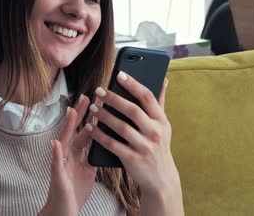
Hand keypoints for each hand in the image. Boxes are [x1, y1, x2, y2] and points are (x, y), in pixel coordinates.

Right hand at [39, 95, 96, 215]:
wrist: (64, 212)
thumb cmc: (74, 193)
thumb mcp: (87, 172)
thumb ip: (91, 157)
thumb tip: (103, 143)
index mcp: (75, 155)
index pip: (83, 132)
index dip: (88, 117)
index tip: (96, 102)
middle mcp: (66, 156)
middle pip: (73, 131)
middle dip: (79, 115)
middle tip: (85, 97)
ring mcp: (60, 165)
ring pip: (63, 142)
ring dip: (67, 127)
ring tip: (71, 112)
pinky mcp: (57, 177)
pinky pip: (56, 164)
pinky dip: (55, 153)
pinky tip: (56, 143)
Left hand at [90, 73, 183, 214]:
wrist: (161, 179)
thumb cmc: (159, 146)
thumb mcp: (164, 126)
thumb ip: (160, 103)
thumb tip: (163, 79)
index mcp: (162, 121)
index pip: (147, 97)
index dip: (133, 84)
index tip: (119, 74)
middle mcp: (155, 133)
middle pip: (132, 110)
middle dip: (114, 99)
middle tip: (99, 91)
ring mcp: (144, 147)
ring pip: (121, 127)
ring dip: (104, 115)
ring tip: (93, 107)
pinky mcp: (133, 159)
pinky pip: (112, 144)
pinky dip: (99, 135)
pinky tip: (89, 127)